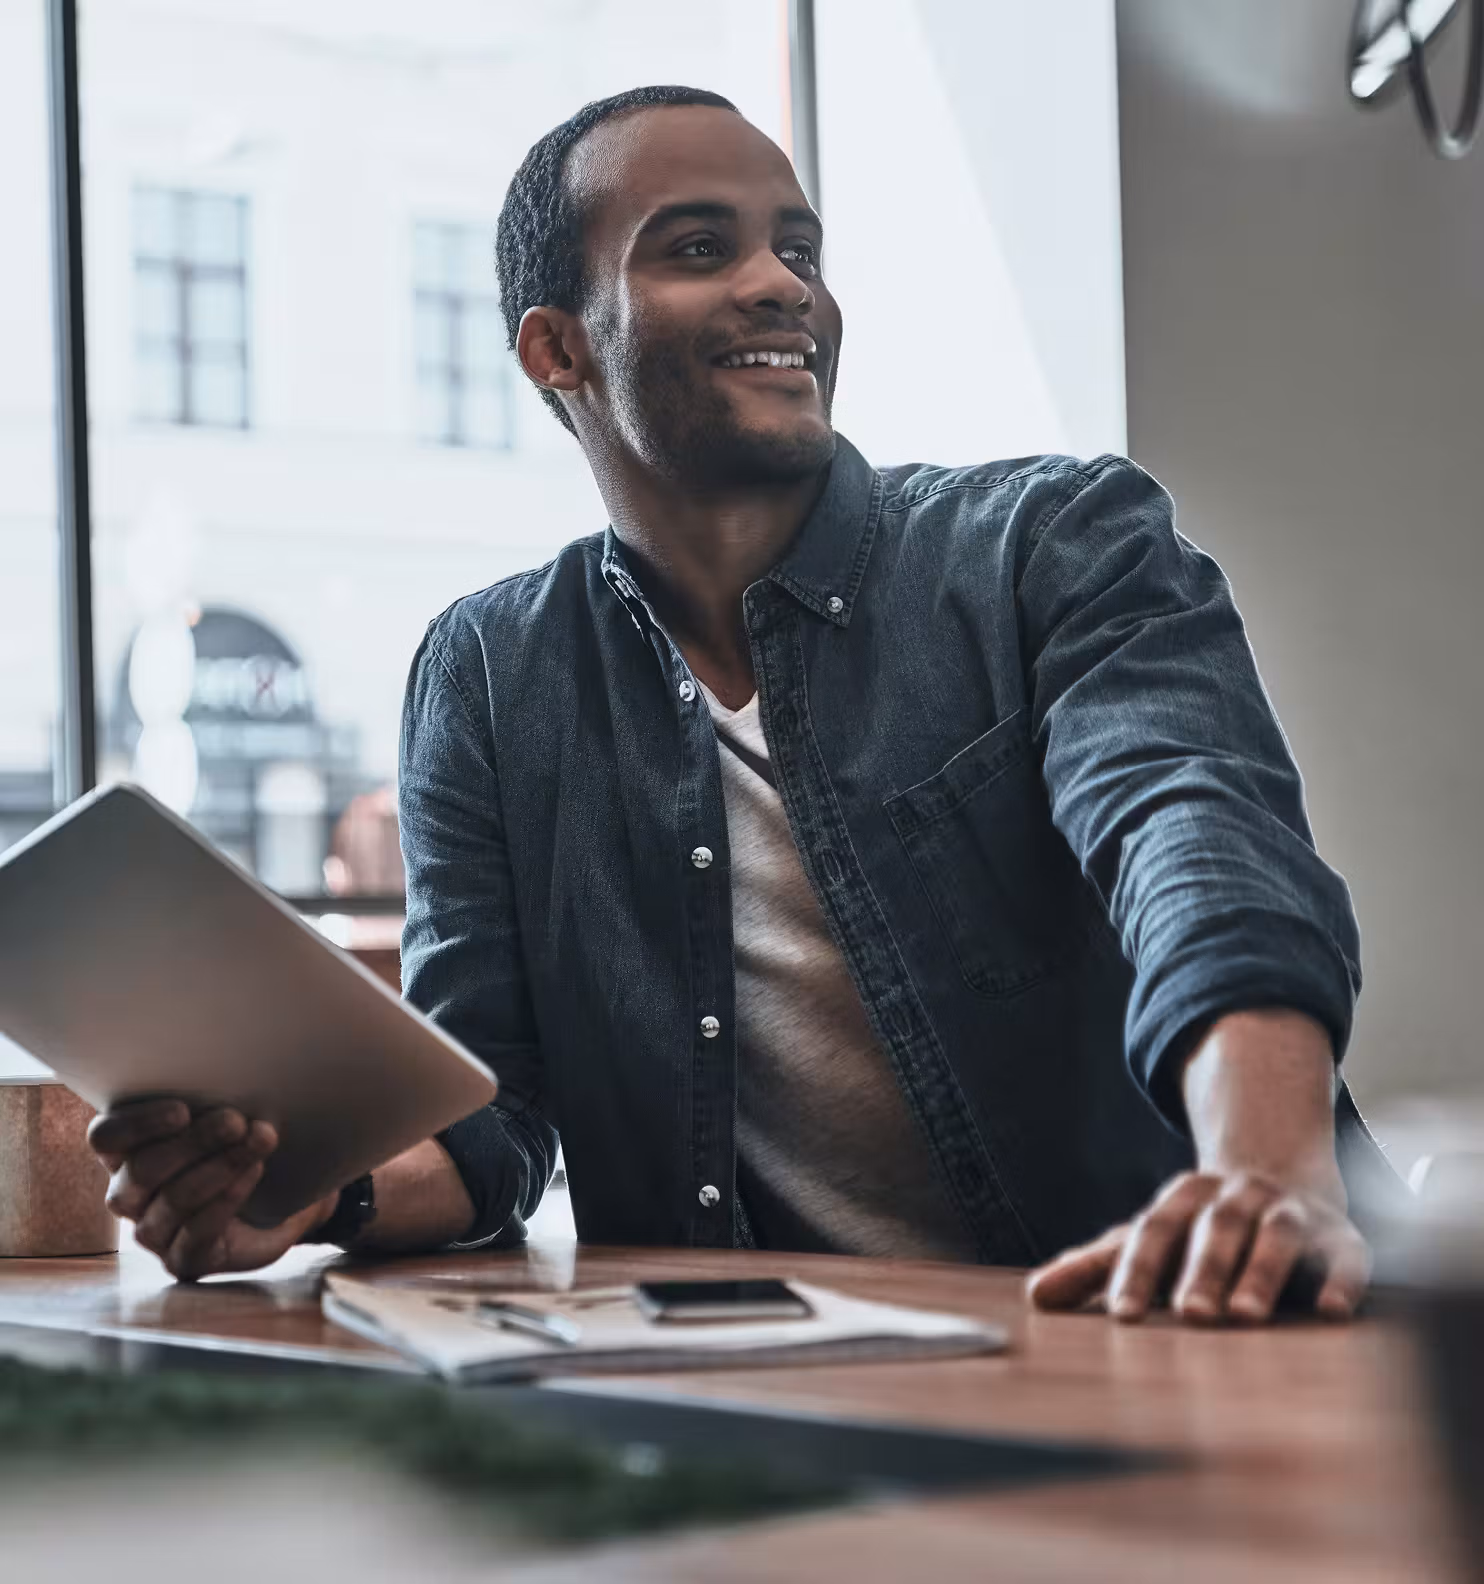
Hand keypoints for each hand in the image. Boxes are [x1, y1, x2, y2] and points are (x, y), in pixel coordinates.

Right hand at [88, 1099, 336, 1281]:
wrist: (283, 1198)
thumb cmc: (245, 1143)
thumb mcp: (229, 1113)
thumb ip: (216, 1093)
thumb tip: (238, 1058)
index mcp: (127, 1151)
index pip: (105, 1137)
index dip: (136, 1124)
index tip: (183, 1110)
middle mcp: (130, 1194)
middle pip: (142, 1169)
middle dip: (194, 1141)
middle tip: (237, 1120)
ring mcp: (154, 1231)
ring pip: (173, 1199)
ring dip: (220, 1166)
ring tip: (260, 1140)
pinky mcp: (182, 1260)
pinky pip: (196, 1232)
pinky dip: (228, 1198)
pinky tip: (254, 1173)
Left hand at [1025, 1168, 1370, 1324]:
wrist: (1280, 1180)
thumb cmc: (1198, 1231)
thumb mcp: (1149, 1242)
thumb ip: (1095, 1267)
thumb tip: (1034, 1296)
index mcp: (1183, 1198)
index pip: (1154, 1231)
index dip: (1138, 1270)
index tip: (1122, 1315)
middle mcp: (1236, 1196)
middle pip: (1216, 1229)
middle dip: (1203, 1271)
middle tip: (1192, 1316)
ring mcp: (1289, 1210)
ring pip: (1276, 1234)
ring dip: (1262, 1272)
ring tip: (1247, 1317)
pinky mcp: (1340, 1234)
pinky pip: (1345, 1253)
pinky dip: (1339, 1279)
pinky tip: (1331, 1312)